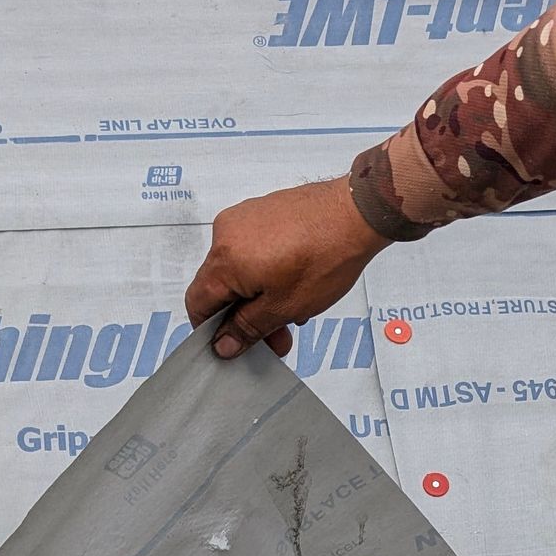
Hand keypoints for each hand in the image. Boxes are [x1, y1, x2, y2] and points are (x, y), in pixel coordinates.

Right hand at [186, 177, 391, 360]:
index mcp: (224, 259)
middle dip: (247, 316)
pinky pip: (254, 249)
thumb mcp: (284, 306)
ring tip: (294, 311)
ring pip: (240, 269)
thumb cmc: (326, 255)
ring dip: (261, 296)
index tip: (232, 343)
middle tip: (275, 337)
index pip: (197, 302)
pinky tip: (295, 284)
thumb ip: (248, 328)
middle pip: (221, 286)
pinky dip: (268, 271)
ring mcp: (245, 218)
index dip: (212, 329)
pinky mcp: (263, 211)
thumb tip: (223, 344)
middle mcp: (227, 233)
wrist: (357, 213)